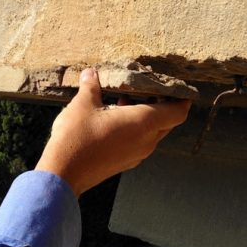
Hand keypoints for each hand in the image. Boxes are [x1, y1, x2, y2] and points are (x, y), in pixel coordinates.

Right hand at [35, 68, 190, 195]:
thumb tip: (91, 73)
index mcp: (143, 123)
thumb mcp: (82, 105)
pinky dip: (135, 128)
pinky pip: (140, 141)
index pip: (178, 112)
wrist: (63, 173)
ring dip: (145, 116)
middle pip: (167, 121)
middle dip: (162, 105)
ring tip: (125, 99)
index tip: (180, 88)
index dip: (182, 99)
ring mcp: (137, 154)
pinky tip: (114, 117)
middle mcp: (146, 141)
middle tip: (150, 88)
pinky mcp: (125, 162)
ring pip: (153, 132)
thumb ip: (91, 87)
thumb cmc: (77, 137)